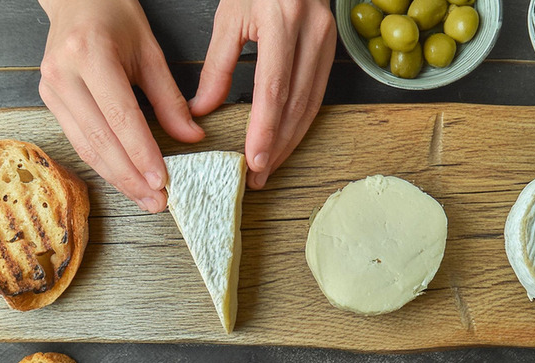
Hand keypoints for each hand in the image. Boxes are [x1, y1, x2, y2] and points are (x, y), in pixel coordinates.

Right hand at [37, 0, 203, 212]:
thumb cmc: (115, 17)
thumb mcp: (150, 51)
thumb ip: (169, 98)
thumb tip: (191, 137)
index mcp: (89, 55)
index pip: (120, 117)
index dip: (142, 153)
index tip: (163, 180)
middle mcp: (63, 75)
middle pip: (100, 140)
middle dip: (131, 177)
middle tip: (157, 202)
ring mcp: (50, 89)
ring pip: (86, 147)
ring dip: (117, 178)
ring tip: (145, 198)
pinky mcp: (49, 100)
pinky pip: (79, 141)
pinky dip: (104, 163)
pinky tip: (125, 179)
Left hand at [189, 0, 336, 188]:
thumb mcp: (229, 17)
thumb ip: (217, 66)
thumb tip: (203, 110)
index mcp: (281, 20)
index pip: (274, 88)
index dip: (265, 129)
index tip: (255, 159)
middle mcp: (311, 32)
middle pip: (297, 103)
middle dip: (279, 144)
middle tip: (260, 174)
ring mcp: (327, 41)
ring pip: (312, 104)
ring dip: (292, 139)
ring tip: (271, 164)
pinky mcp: (332, 48)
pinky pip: (318, 94)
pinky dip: (301, 121)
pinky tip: (287, 138)